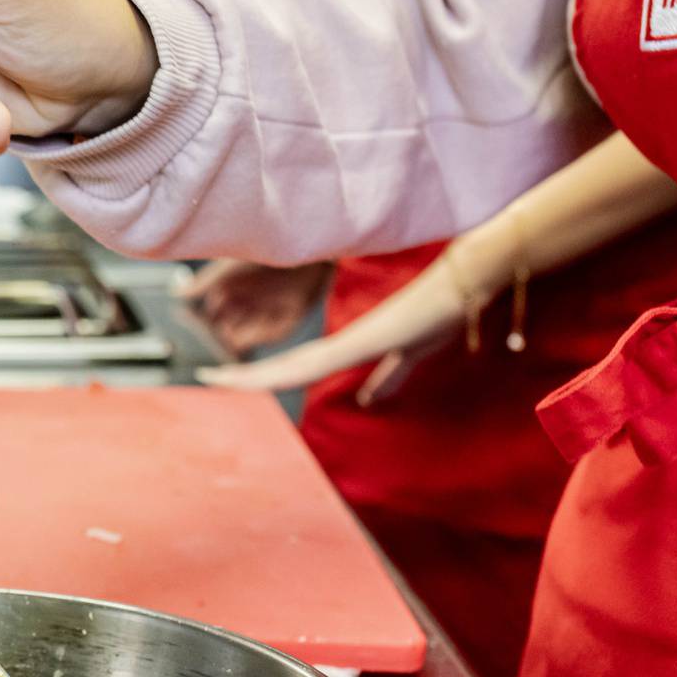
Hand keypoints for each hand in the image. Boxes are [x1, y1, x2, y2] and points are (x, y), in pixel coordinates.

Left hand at [195, 253, 467, 403]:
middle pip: (283, 365)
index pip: (296, 366)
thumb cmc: (443, 307)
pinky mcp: (365, 339)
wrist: (468, 278)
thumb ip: (390, 376)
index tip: (230, 378)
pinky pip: (318, 362)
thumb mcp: (411, 352)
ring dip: (256, 375)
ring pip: (292, 365)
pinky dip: (288, 372)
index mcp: (348, 347)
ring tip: (219, 379)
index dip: (263, 374)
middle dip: (245, 375)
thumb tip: (371, 399)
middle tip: (207, 378)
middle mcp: (342, 342)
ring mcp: (351, 340)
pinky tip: (265, 379)